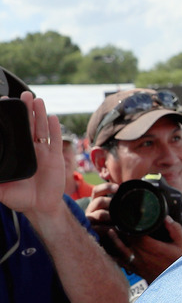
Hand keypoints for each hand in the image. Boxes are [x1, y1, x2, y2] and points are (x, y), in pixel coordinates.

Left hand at [0, 92, 64, 217]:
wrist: (40, 208)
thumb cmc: (18, 198)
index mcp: (15, 153)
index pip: (11, 131)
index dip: (8, 117)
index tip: (3, 102)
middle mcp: (28, 149)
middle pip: (27, 125)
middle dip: (25, 109)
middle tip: (23, 94)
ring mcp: (42, 152)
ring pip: (41, 129)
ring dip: (39, 114)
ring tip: (37, 100)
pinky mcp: (55, 158)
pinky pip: (55, 141)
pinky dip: (54, 129)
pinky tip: (52, 118)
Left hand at [106, 216, 181, 279]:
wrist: (176, 282)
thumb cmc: (179, 262)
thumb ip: (174, 229)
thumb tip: (166, 218)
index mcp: (150, 246)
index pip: (133, 231)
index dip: (129, 223)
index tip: (128, 216)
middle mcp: (140, 254)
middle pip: (124, 238)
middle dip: (121, 229)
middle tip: (119, 220)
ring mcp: (136, 262)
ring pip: (119, 249)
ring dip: (114, 240)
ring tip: (111, 231)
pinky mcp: (135, 269)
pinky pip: (120, 261)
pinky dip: (114, 255)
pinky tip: (111, 250)